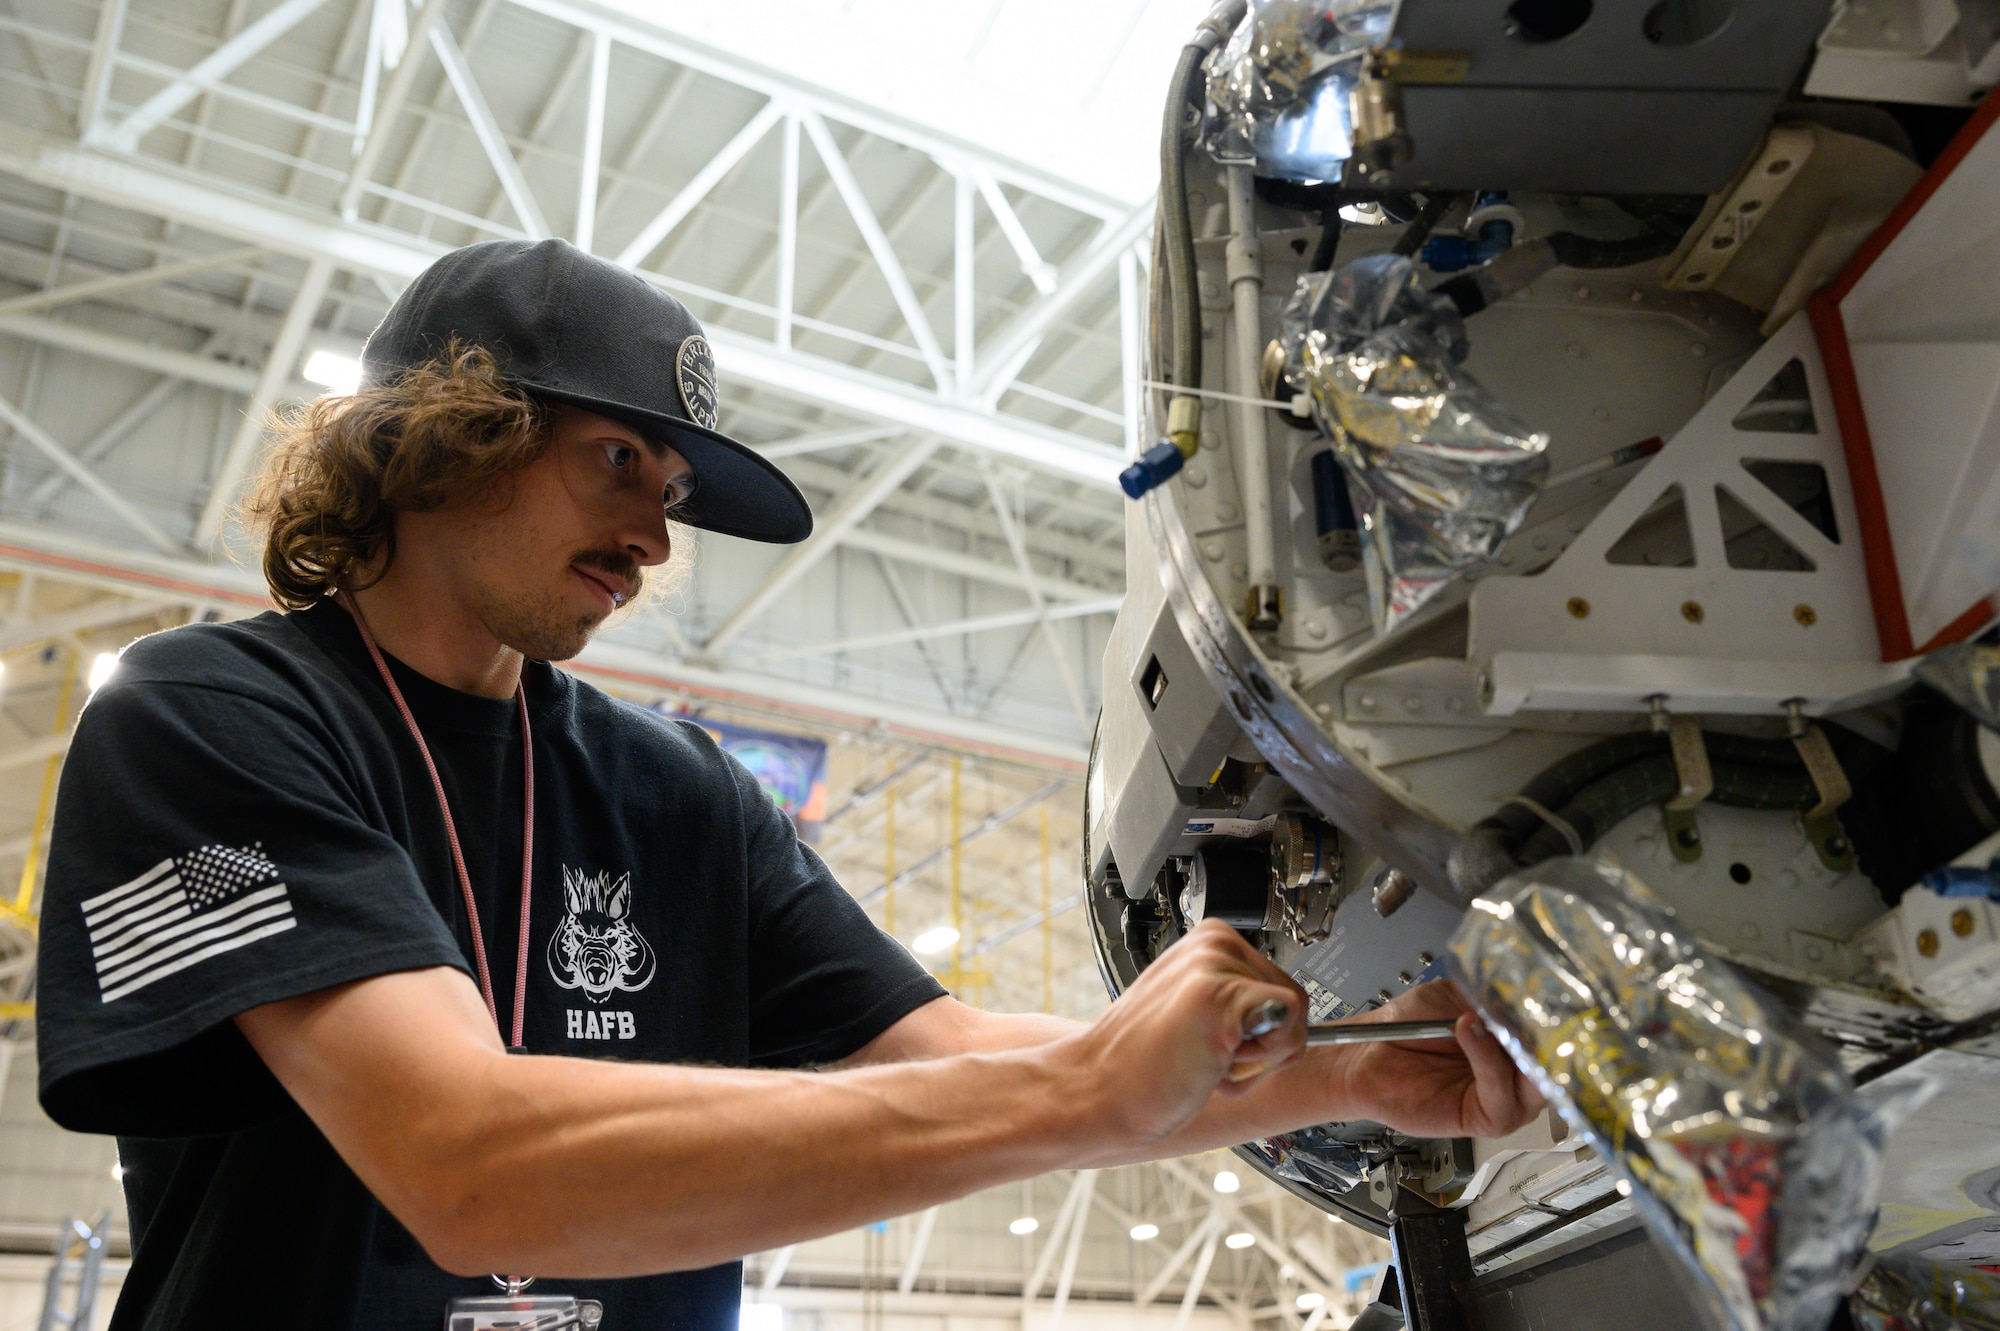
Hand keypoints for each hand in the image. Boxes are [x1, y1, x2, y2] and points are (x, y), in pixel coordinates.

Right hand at [1069, 919, 1308, 1146]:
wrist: (1097, 1090)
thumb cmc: (1144, 1066)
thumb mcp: (1201, 1015)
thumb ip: (1243, 1005)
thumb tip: (1294, 1016)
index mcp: (1211, 941)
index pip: (1282, 990)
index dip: (1261, 1035)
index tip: (1212, 1041)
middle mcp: (1215, 941)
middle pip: (1297, 1004)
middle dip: (1263, 1047)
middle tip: (1205, 1054)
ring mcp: (1215, 962)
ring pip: (1297, 1018)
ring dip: (1257, 1059)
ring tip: (1203, 1056)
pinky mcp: (1220, 993)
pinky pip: (1288, 1028)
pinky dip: (1258, 1062)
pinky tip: (1210, 1058)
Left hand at [1327, 980, 1544, 1138]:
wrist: (1368, 1051)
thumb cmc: (1409, 1026)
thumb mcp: (1454, 996)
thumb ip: (1490, 998)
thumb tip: (1524, 992)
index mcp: (1519, 1041)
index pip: (1558, 1032)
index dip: (1560, 1015)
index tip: (1556, 992)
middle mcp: (1520, 1072)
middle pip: (1561, 1064)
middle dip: (1553, 1038)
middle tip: (1539, 1013)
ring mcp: (1506, 1097)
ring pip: (1539, 1085)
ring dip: (1521, 1050)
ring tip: (1490, 1019)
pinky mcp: (1485, 1118)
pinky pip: (1501, 1095)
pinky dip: (1488, 1060)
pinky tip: (1468, 1030)